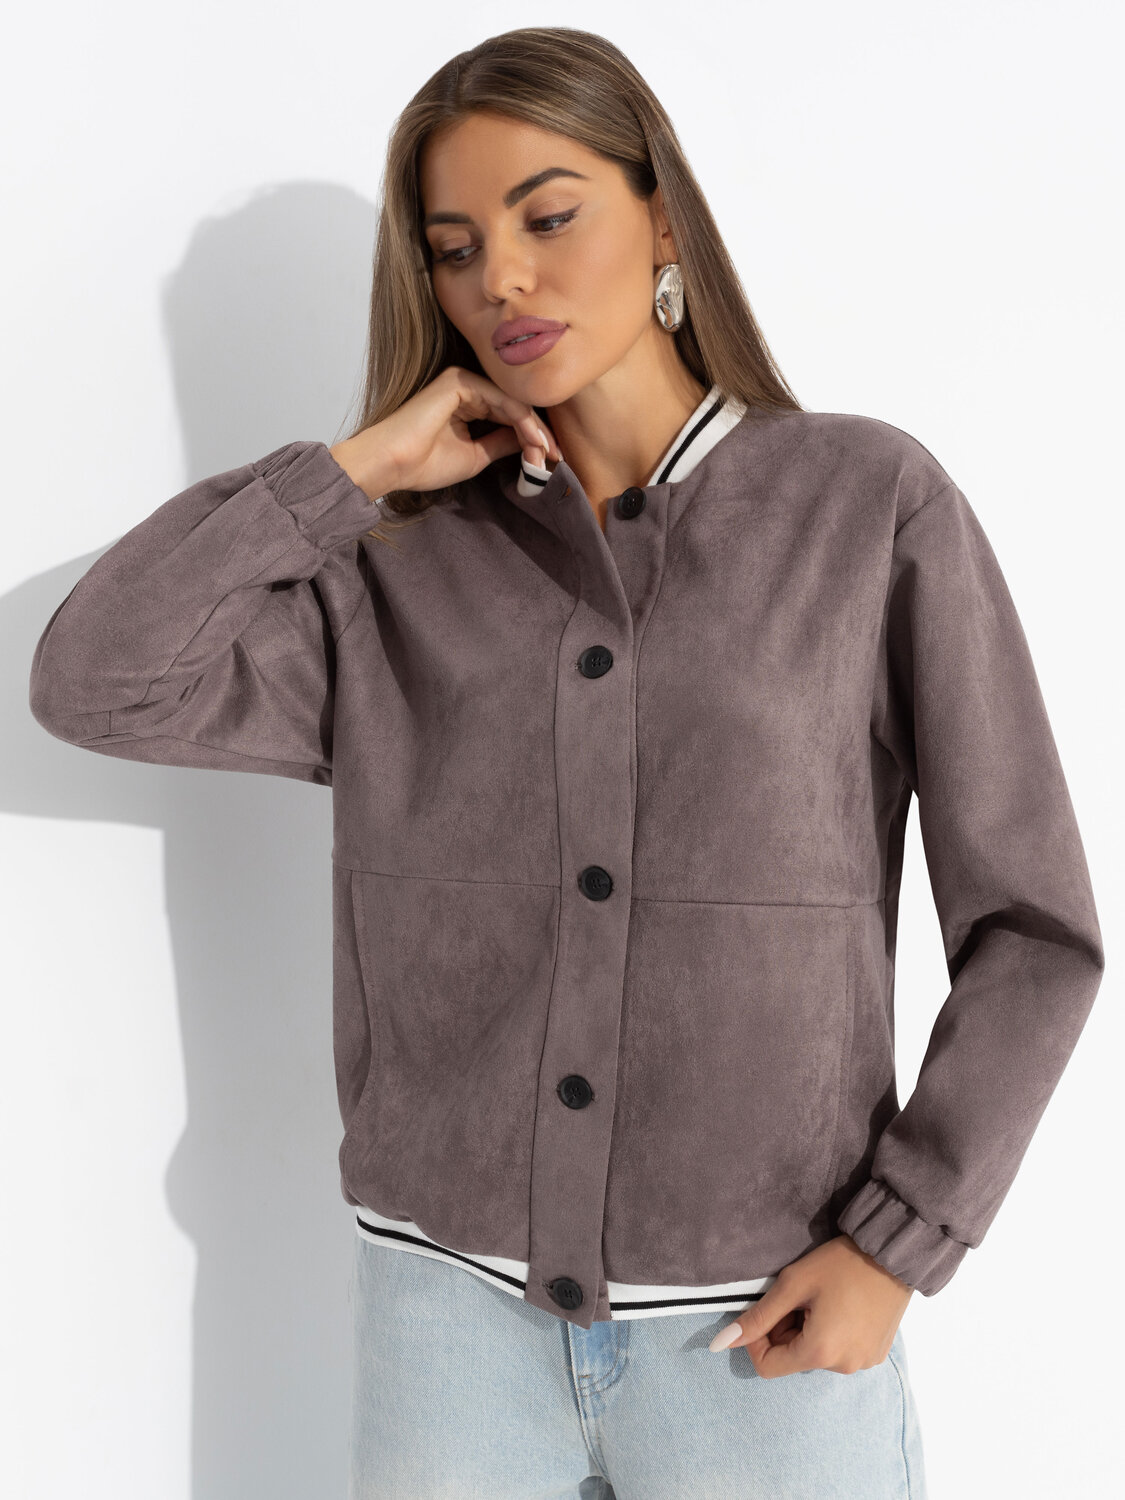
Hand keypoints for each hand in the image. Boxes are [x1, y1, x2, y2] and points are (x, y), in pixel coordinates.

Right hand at [329, 366, 561, 501]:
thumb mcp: (475, 456)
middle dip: (538, 434)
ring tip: (547, 455)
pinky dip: (523, 423)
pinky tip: (535, 443)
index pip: (509, 415)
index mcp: (466, 402)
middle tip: (557, 459)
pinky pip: (503, 401)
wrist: (392, 463)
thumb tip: (529, 442)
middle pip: (515, 407)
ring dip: (535, 431)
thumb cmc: (423, 464)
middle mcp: (466, 387)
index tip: (551, 461)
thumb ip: (501, 443)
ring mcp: (462, 381)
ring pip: (513, 404)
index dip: (533, 438)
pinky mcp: (460, 382)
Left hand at [708, 1233, 913, 1377]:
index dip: (757, 1339)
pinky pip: (839, 1352)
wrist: (892, 1253)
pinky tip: (841, 1304)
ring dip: (807, 1330)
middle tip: (798, 1296)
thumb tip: (719, 1344)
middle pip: (792, 1358)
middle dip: (785, 1330)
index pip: (767, 1367)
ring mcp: (863, 1364)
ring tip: (822, 1298)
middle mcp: (843, 1367)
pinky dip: (830, 1333)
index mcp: (819, 1353)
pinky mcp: (876, 1355)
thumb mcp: (792, 1285)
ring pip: (815, 1354)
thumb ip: (757, 1318)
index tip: (766, 1310)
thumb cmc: (841, 1263)